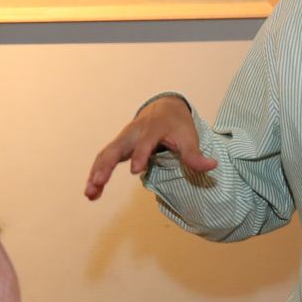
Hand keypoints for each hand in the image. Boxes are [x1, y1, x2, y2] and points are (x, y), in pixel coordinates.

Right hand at [83, 96, 216, 199]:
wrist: (164, 108)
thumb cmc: (177, 124)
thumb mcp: (189, 137)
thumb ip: (195, 154)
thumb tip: (212, 167)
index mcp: (152, 128)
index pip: (144, 142)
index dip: (140, 155)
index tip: (136, 171)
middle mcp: (134, 132)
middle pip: (116, 147)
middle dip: (107, 165)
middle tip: (98, 182)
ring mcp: (123, 139)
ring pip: (105, 154)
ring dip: (96, 172)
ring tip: (90, 193)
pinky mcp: (119, 146)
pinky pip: (104, 159)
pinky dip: (96, 173)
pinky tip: (92, 192)